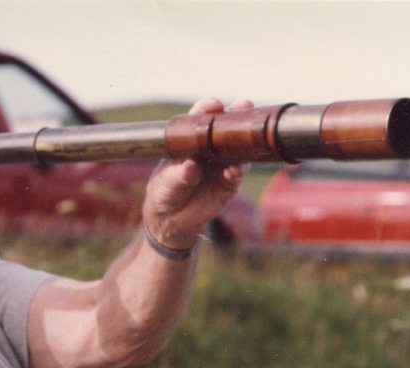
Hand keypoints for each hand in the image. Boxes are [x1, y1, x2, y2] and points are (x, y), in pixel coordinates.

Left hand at [141, 97, 249, 249]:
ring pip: (238, 146)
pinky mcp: (230, 180)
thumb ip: (178, 175)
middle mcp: (209, 146)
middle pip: (226, 125)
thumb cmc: (164, 192)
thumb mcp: (165, 183)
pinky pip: (238, 171)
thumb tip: (191, 167)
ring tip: (245, 140)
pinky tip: (234, 171)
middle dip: (237, 114)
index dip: (207, 108)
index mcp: (190, 138)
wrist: (171, 220)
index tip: (214, 105)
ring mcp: (222, 161)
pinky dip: (238, 169)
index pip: (200, 117)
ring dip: (244, 141)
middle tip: (243, 107)